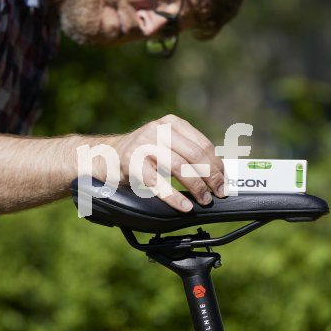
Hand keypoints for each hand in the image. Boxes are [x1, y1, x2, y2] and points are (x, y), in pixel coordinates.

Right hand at [104, 114, 225, 211]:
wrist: (106, 156)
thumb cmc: (143, 155)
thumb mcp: (165, 144)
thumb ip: (187, 152)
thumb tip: (219, 172)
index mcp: (171, 123)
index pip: (203, 144)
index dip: (217, 164)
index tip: (225, 180)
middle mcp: (158, 130)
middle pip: (195, 155)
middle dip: (211, 176)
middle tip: (219, 192)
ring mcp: (144, 145)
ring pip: (179, 168)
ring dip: (197, 187)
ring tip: (204, 200)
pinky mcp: (131, 163)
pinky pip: (158, 183)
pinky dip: (174, 197)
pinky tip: (184, 206)